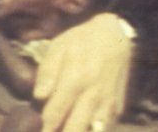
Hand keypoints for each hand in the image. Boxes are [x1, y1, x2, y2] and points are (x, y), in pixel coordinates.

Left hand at [33, 13, 134, 131]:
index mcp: (76, 79)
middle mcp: (94, 95)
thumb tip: (39, 97)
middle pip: (75, 129)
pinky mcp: (118, 108)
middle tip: (50, 131)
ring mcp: (109, 104)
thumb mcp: (58, 47)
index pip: (55, 114)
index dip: (44, 126)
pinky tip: (84, 125)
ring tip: (66, 128)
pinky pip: (106, 128)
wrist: (114, 36)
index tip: (39, 128)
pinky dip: (94, 130)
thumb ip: (47, 72)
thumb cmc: (81, 41)